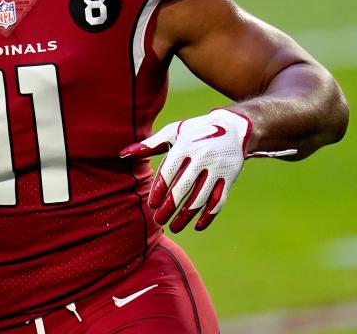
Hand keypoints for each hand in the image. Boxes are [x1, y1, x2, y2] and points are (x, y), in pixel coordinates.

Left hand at [120, 108, 250, 232]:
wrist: (233, 128)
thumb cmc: (195, 131)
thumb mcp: (173, 132)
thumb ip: (149, 145)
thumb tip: (123, 154)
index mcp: (185, 145)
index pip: (169, 171)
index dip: (159, 189)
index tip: (151, 205)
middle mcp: (202, 157)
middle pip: (184, 187)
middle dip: (170, 206)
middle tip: (158, 220)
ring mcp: (217, 168)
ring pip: (201, 197)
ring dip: (187, 215)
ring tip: (174, 227)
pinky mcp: (230, 177)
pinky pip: (219, 199)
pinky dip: (209, 215)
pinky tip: (197, 226)